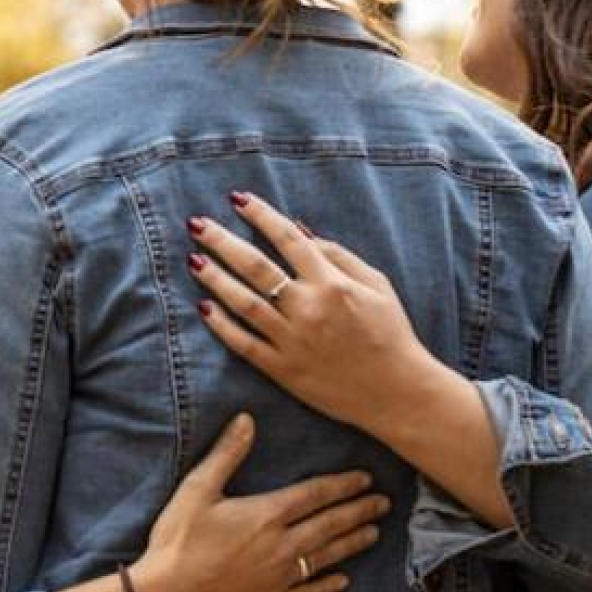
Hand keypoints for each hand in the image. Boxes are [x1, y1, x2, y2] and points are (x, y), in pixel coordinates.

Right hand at [132, 413, 388, 591]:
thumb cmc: (178, 540)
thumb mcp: (198, 489)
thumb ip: (227, 454)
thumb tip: (247, 419)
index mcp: (266, 515)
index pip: (314, 495)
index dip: (342, 485)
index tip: (365, 479)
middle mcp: (281, 546)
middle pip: (329, 525)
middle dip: (358, 512)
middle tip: (383, 504)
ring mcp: (279, 579)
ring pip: (325, 557)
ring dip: (352, 543)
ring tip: (373, 533)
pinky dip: (328, 586)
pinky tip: (344, 581)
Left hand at [186, 192, 438, 432]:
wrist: (398, 392)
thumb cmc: (391, 332)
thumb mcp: (376, 284)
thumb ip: (337, 254)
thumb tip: (299, 229)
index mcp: (331, 283)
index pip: (287, 238)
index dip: (260, 215)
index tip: (237, 199)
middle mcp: (308, 308)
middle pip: (255, 266)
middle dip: (222, 241)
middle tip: (196, 224)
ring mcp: (292, 340)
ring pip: (243, 302)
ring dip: (215, 278)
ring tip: (193, 259)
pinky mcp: (283, 370)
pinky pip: (244, 344)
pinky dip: (221, 325)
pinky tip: (204, 306)